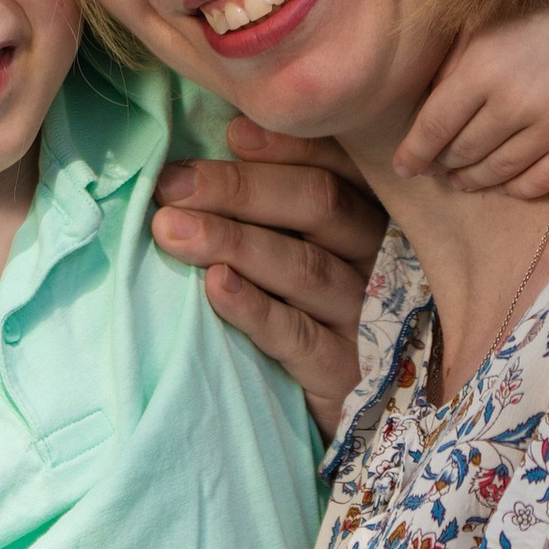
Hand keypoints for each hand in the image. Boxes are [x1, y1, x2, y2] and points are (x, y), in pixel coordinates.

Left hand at [151, 118, 384, 433]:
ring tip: (171, 229)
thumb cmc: (311, 312)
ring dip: (233, 241)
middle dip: (239, 188)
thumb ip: (277, 202)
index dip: (287, 147)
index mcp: (370, 216)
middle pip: (319, 206)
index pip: (338, 167)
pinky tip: (214, 286)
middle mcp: (377, 259)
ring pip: (303, 266)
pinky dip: (254, 309)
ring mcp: (364, 318)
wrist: (354, 413)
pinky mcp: (342, 374)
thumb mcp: (307, 249)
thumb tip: (224, 139)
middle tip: (173, 185)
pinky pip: (297, 336)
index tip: (231, 135)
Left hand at [397, 0, 548, 202]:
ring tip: (464, 180)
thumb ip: (453, 64)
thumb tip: (422, 110)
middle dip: (444, 165)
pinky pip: (541, 181)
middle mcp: (516, 100)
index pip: (433, 128)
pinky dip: (516, 188)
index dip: (414, 153)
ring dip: (475, 181)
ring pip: (499, 172)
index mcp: (482, 68)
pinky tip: (504, 182)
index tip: (404, 166)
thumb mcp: (485, 23)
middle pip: (463, 152)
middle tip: (437, 168)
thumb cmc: (543, 7)